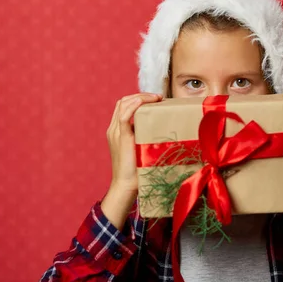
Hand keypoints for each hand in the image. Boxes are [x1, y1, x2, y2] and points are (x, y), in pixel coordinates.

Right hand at [102, 93, 161, 227]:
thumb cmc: (138, 172)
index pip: (124, 106)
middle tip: (158, 97)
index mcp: (118, 131)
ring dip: (141, 97)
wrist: (126, 186)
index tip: (156, 100)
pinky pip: (125, 114)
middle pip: (123, 102)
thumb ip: (148, 139)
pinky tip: (147, 103)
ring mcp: (116, 132)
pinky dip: (135, 105)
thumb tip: (168, 132)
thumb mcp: (142, 149)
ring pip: (123, 104)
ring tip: (156, 98)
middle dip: (140, 95)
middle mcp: (114, 129)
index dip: (138, 99)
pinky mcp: (121, 137)